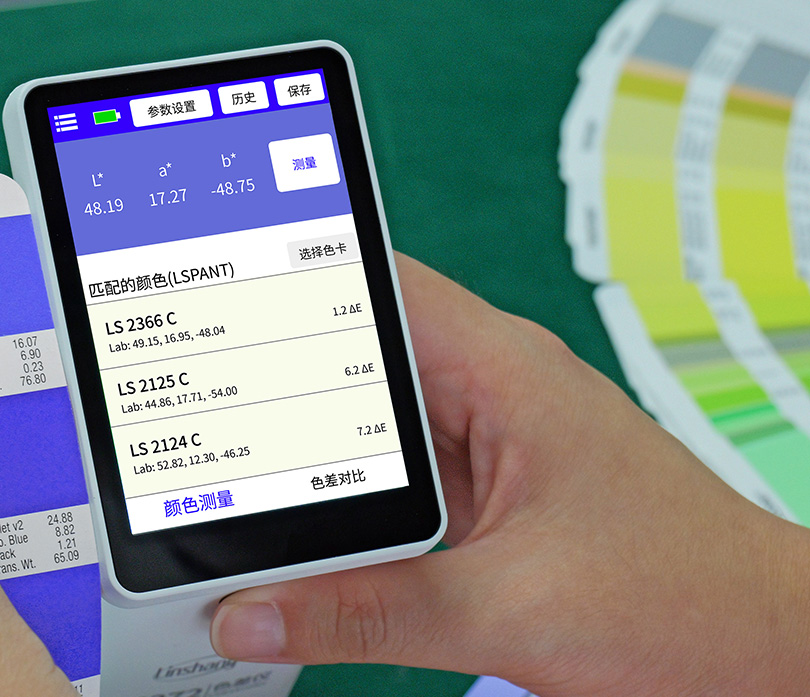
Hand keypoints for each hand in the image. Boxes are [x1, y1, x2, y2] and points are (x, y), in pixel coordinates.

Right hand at [210, 253, 809, 694]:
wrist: (764, 653)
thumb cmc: (684, 597)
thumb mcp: (508, 608)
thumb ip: (368, 612)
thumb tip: (251, 613)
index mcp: (501, 370)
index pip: (376, 286)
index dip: (285, 279)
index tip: (210, 302)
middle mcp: (488, 394)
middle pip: (352, 365)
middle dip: (272, 393)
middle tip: (195, 430)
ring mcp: (484, 451)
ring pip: (366, 436)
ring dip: (309, 466)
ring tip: (229, 496)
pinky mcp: (484, 503)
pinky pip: (392, 492)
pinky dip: (345, 516)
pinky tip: (301, 551)